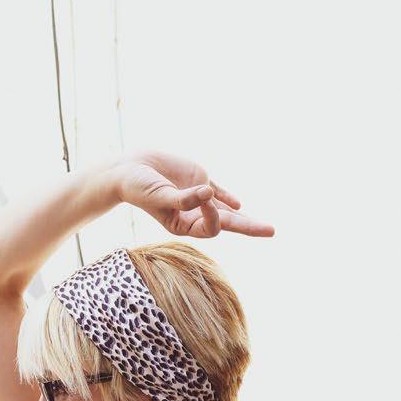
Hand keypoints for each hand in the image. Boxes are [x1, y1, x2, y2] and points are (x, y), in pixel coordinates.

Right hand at [115, 151, 274, 238]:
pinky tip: (238, 204)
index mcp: (183, 225)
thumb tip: (210, 191)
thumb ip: (184, 198)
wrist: (128, 169)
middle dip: (249, 227)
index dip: (212, 212)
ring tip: (265, 229)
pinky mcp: (198, 180)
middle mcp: (193, 214)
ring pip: (226, 210)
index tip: (202, 193)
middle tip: (271, 231)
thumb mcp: (160, 195)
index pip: (211, 225)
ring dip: (245, 218)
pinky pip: (218, 192)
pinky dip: (228, 198)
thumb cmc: (139, 186)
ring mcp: (198, 197)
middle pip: (227, 224)